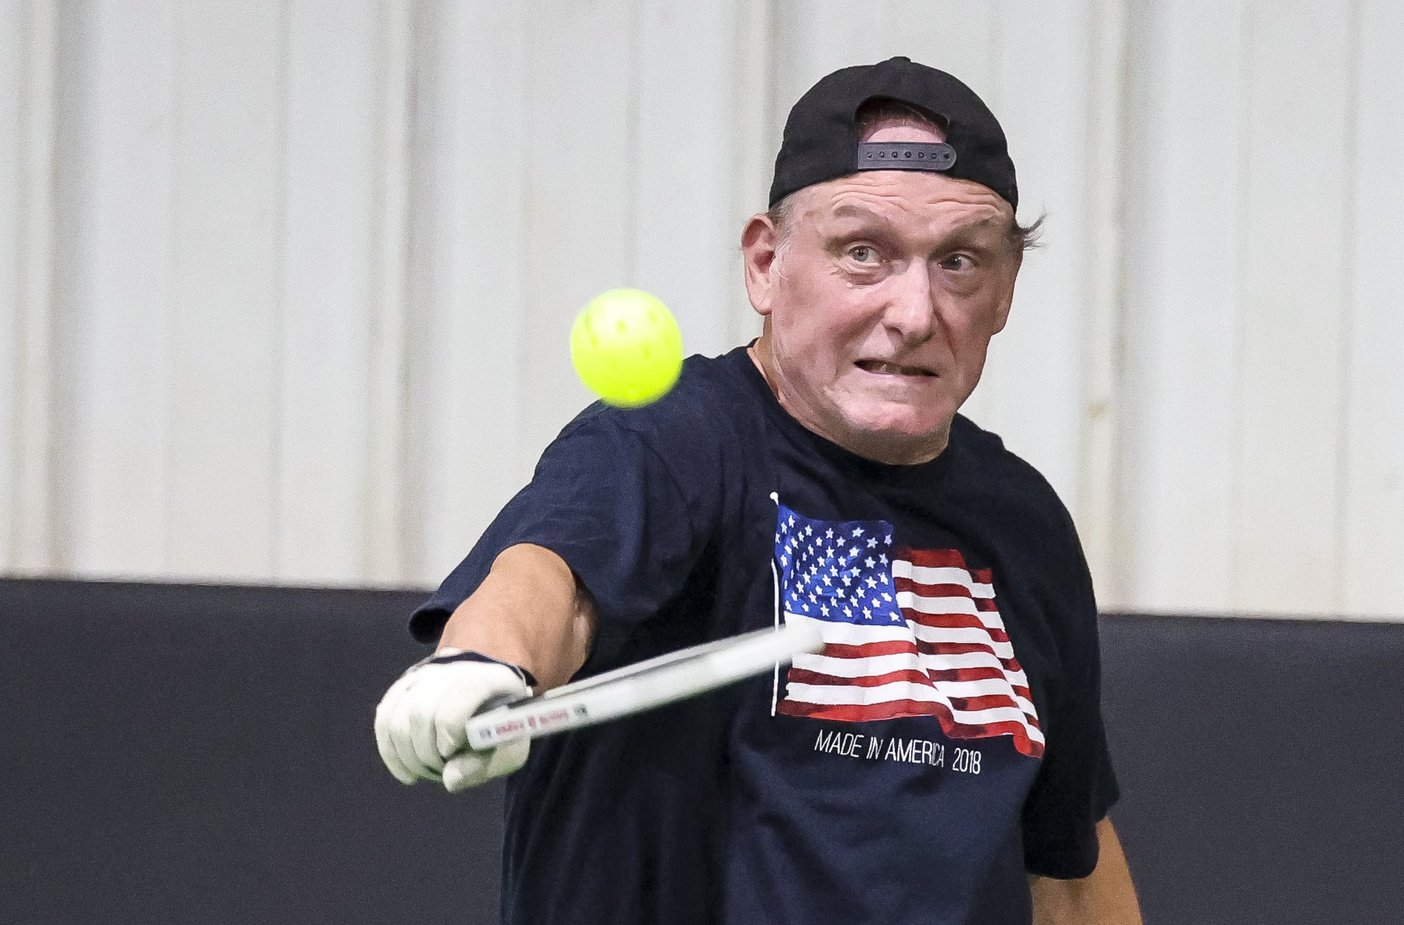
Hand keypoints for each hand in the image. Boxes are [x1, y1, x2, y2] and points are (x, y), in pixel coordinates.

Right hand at [374, 649, 533, 791]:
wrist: (491, 702)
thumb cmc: (501, 730)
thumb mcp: (508, 752)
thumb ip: (483, 766)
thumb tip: (450, 779)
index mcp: (490, 679)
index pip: (459, 695)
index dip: (450, 730)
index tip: (452, 753)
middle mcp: (454, 669)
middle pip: (421, 710)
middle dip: (426, 752)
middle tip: (441, 769)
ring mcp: (426, 674)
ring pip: (397, 718)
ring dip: (408, 756)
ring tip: (429, 770)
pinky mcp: (405, 686)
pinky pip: (384, 720)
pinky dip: (391, 752)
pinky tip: (407, 773)